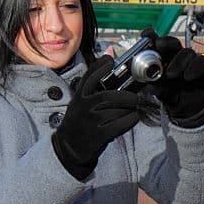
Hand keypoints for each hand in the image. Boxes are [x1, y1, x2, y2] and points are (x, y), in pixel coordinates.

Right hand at [51, 55, 142, 179]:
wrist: (68, 147)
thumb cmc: (79, 121)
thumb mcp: (80, 101)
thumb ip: (92, 84)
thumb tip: (108, 56)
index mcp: (79, 97)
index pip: (89, 78)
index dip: (100, 67)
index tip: (110, 61)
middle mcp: (84, 107)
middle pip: (109, 96)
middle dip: (126, 96)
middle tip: (135, 97)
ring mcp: (91, 121)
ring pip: (117, 111)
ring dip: (129, 109)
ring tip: (133, 109)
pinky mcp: (99, 135)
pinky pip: (120, 124)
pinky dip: (130, 120)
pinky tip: (133, 118)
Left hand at [151, 35, 203, 127]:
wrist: (189, 110)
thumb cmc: (172, 96)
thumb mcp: (160, 90)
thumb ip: (155, 83)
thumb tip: (150, 80)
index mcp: (164, 59)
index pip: (158, 44)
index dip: (152, 37)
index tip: (146, 35)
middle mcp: (177, 57)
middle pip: (173, 43)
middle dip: (166, 43)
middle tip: (159, 46)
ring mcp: (192, 60)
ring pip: (187, 52)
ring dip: (178, 62)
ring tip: (171, 75)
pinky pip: (202, 61)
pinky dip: (195, 67)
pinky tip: (188, 76)